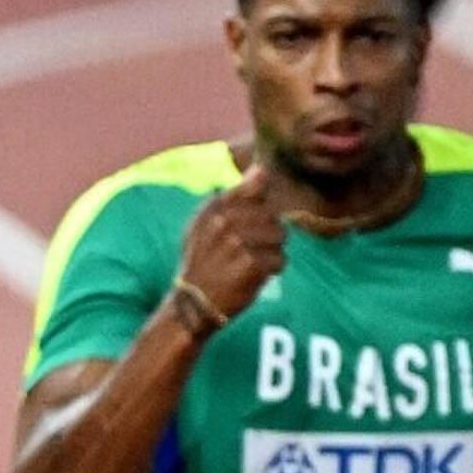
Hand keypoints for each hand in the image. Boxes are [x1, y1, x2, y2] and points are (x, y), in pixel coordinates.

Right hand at [172, 166, 287, 328]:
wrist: (192, 303)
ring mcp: (237, 242)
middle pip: (272, 215)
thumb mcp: (209, 223)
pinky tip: (254, 276)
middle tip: (248, 252)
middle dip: (268, 235)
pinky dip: (272, 270)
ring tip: (252, 263)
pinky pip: (279, 260)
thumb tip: (262, 169)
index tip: (248, 227)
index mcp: (214, 206)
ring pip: (280, 236)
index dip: (260, 210)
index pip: (257, 188)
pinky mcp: (250, 264)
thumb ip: (238, 195)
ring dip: (272, 252)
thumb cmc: (205, 260)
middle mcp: (224, 220)